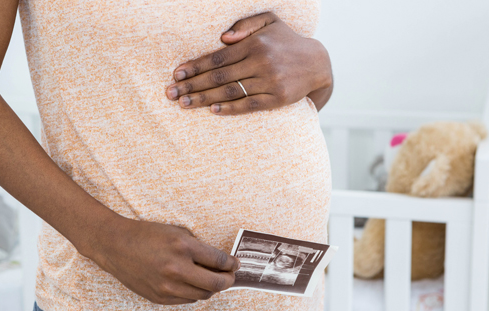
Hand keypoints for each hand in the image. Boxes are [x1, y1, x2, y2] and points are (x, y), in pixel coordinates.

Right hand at [86, 216, 240, 304]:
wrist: (115, 246)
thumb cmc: (146, 234)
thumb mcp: (176, 232)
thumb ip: (197, 247)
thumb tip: (219, 261)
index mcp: (182, 246)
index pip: (218, 261)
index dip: (231, 264)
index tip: (235, 264)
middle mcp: (176, 268)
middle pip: (215, 283)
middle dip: (228, 280)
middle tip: (231, 275)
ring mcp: (167, 286)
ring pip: (202, 295)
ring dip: (212, 288)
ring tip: (213, 280)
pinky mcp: (159, 297)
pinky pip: (186, 299)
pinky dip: (195, 292)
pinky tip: (194, 284)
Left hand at [166, 11, 332, 114]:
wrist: (318, 64)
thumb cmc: (286, 41)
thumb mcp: (270, 22)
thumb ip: (245, 25)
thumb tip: (222, 38)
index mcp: (255, 44)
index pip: (217, 58)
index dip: (195, 66)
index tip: (176, 74)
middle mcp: (261, 62)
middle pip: (219, 77)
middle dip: (192, 85)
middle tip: (171, 93)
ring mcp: (270, 82)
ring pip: (230, 92)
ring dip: (204, 99)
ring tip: (184, 104)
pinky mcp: (277, 99)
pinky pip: (249, 105)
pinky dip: (230, 108)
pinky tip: (213, 110)